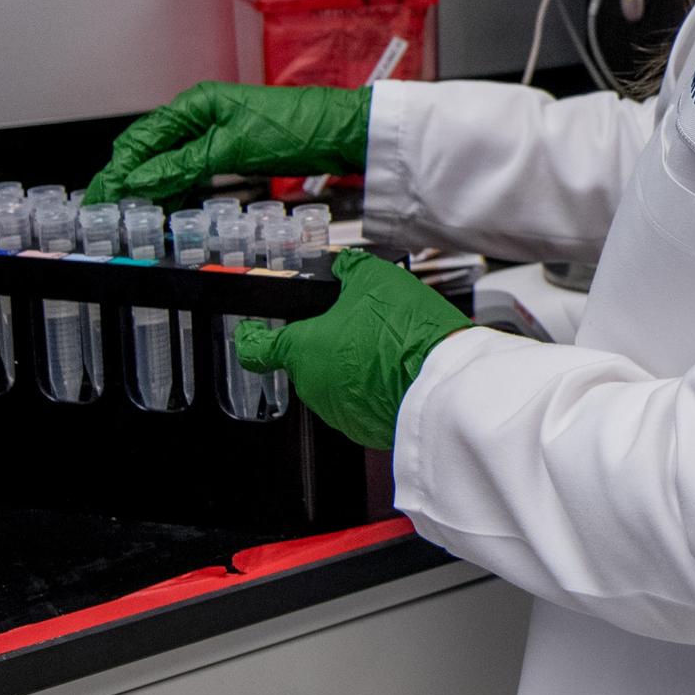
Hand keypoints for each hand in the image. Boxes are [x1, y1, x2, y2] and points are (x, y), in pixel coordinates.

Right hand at [86, 82, 372, 204]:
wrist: (341, 132)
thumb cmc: (296, 126)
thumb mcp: (230, 149)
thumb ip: (182, 165)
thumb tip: (139, 180)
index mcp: (195, 104)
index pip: (140, 139)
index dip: (116, 169)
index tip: (99, 197)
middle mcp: (201, 116)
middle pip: (149, 151)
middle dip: (125, 180)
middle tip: (104, 212)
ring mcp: (215, 135)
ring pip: (168, 164)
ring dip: (149, 188)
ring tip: (130, 216)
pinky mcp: (231, 153)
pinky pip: (192, 172)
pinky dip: (176, 190)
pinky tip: (167, 209)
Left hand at [234, 252, 470, 449]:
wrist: (443, 380)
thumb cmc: (406, 334)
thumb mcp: (376, 279)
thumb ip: (350, 270)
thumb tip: (345, 265)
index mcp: (304, 350)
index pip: (256, 348)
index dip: (251, 337)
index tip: (250, 333)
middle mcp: (314, 386)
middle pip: (307, 360)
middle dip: (328, 344)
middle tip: (359, 326)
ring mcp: (339, 412)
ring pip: (335, 382)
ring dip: (352, 367)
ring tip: (386, 348)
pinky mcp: (365, 429)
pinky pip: (361, 403)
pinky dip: (373, 388)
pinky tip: (397, 371)